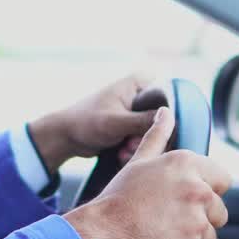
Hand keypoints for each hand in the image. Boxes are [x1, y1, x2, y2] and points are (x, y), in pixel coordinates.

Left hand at [26, 74, 157, 174]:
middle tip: (130, 144)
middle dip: (148, 136)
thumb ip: (144, 121)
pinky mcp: (133, 128)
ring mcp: (137, 113)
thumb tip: (172, 120)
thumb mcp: (116, 121)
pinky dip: (135, 149)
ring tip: (123, 151)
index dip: (166, 117)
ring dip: (141, 145)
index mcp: (139, 83)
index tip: (156, 132)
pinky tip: (120, 155)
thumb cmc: (86, 122)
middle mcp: (141, 95)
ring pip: (154, 132)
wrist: (66, 137)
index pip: (169, 97)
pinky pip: (144, 141)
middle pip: (163, 118)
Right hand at [63, 106, 232, 238]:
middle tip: (165, 220)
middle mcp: (198, 191)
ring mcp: (197, 224)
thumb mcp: (138, 162)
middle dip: (198, 218)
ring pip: (210, 237)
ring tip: (161, 235)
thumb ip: (158, 135)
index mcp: (188, 165)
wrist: (98, 235)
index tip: (181, 200)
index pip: (223, 180)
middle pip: (219, 211)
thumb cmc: (116, 200)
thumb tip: (166, 112)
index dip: (203, 191)